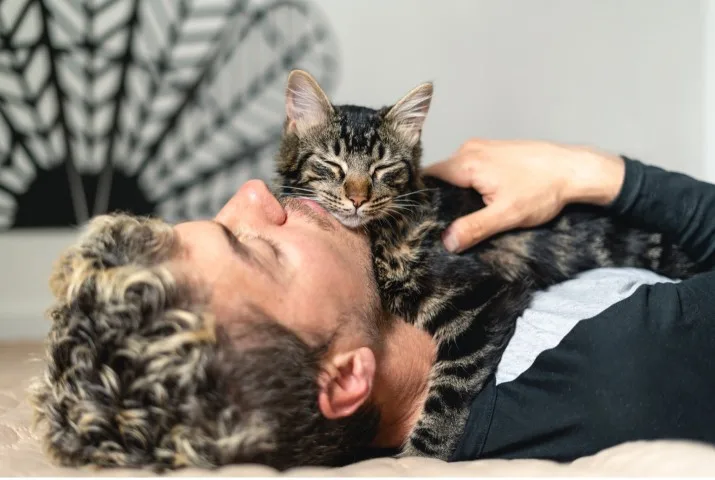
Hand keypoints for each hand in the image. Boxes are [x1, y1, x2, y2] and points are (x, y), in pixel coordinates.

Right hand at [424, 139, 625, 252]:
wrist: (575, 169)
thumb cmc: (543, 189)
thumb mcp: (506, 215)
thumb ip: (474, 228)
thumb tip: (446, 242)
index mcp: (467, 162)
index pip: (429, 177)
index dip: (422, 197)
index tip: (421, 217)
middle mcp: (470, 149)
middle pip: (441, 175)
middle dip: (439, 198)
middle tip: (441, 223)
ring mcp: (483, 148)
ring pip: (456, 172)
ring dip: (456, 192)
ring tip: (461, 215)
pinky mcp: (494, 152)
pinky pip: (470, 168)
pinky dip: (469, 185)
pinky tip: (480, 201)